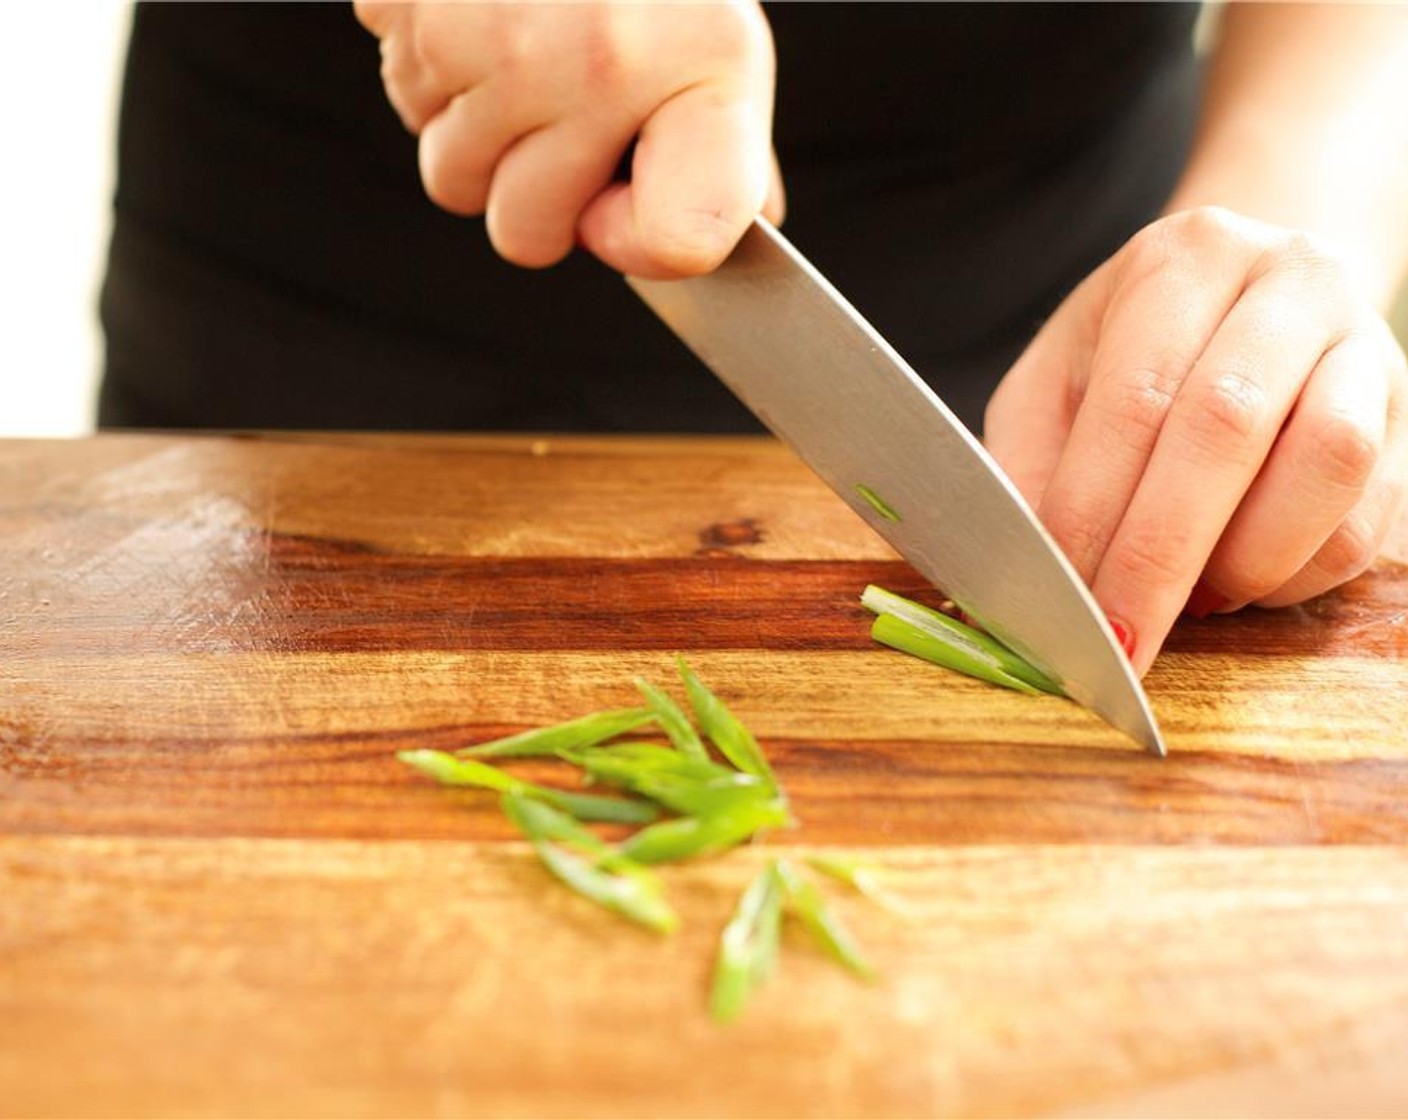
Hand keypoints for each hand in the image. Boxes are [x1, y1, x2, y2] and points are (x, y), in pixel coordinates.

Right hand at [353, 0, 782, 276]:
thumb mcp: (719, 46)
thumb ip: (721, 157)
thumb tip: (705, 251)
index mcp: (703, 73)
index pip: (681, 236)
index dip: (641, 245)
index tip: (625, 206)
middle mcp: (603, 60)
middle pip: (523, 236)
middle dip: (533, 197)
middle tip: (561, 117)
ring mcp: (500, 34)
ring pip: (452, 177)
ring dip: (478, 136)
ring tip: (522, 55)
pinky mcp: (413, 3)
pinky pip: (405, 102)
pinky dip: (435, 75)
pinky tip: (482, 18)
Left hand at [985, 206, 1407, 675]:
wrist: (1251, 298)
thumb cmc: (1132, 350)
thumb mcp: (1054, 382)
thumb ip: (1031, 464)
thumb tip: (1029, 567)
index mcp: (1185, 260)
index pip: (1137, 396)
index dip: (1096, 510)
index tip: (1064, 598)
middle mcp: (1289, 282)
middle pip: (1229, 424)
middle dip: (1161, 552)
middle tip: (1119, 638)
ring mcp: (1364, 346)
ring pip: (1329, 462)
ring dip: (1247, 559)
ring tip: (1191, 600)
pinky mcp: (1403, 419)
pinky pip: (1366, 517)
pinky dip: (1295, 573)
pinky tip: (1238, 582)